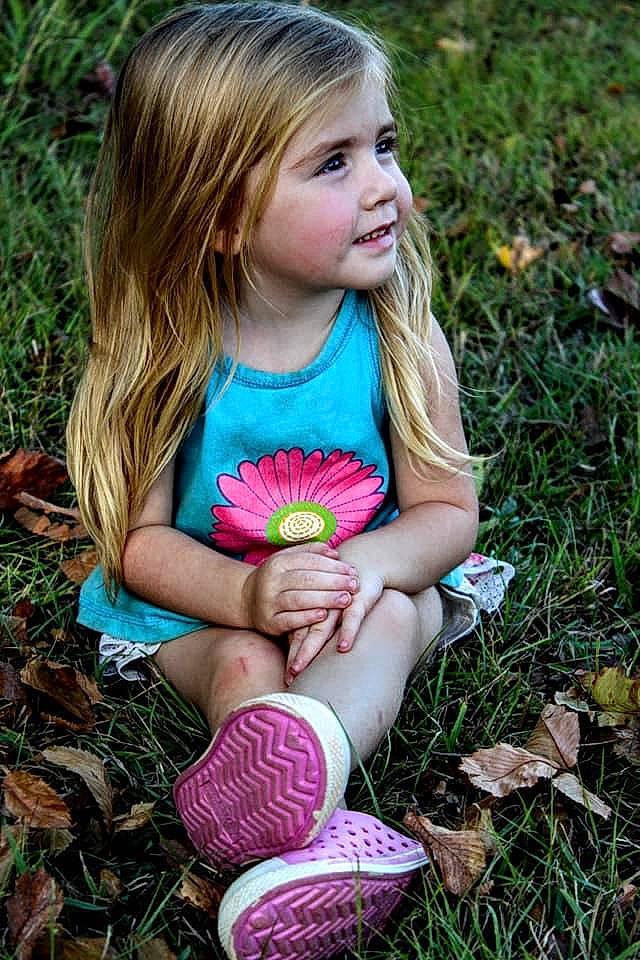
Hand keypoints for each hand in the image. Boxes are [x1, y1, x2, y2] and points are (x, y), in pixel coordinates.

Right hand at [241, 543, 358, 635]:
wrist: (247, 600)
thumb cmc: (278, 578)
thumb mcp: (289, 560)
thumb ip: (311, 553)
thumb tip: (335, 553)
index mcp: (278, 562)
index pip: (309, 561)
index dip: (333, 566)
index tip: (352, 571)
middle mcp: (271, 581)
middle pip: (306, 579)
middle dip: (333, 582)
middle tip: (355, 585)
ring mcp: (268, 602)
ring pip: (299, 599)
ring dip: (324, 599)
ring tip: (345, 599)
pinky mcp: (269, 623)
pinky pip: (289, 620)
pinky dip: (306, 618)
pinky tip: (324, 616)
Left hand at [284, 566, 383, 684]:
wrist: (362, 564)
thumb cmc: (343, 591)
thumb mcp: (328, 608)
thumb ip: (315, 628)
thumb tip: (304, 658)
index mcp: (309, 610)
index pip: (295, 635)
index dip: (291, 654)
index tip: (287, 676)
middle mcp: (320, 609)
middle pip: (302, 634)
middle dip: (296, 656)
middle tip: (288, 676)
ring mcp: (336, 605)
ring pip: (321, 628)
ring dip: (310, 648)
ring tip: (300, 667)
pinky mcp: (356, 602)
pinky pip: (351, 618)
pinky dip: (347, 631)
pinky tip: (344, 647)